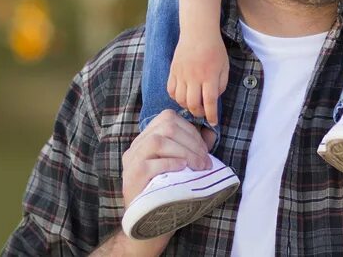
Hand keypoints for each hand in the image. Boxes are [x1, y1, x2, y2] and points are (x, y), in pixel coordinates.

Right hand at [114, 111, 211, 253]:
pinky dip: (171, 163)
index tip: (204, 150)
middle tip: (204, 161)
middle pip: (165, 126)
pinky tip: (182, 170)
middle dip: (191, 141)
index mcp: (146, 139)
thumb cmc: (169, 192)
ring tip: (198, 166)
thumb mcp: (183, 165)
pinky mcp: (131, 178)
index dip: (190, 130)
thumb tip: (211, 131)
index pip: (168, 118)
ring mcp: (131, 162)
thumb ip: (194, 147)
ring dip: (184, 151)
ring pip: (158, 140)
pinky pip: (150, 164)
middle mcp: (135, 147)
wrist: (150, 224)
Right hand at [168, 27, 228, 125]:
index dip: (212, 115)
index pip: (210, 102)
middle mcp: (194, 76)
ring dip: (187, 106)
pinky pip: (171, 90)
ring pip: (180, 99)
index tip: (214, 122)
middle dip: (198, 113)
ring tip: (194, 104)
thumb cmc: (215, 49)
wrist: (198, 32)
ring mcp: (181, 74)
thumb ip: (221, 85)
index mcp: (209, 75)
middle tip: (203, 113)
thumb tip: (213, 100)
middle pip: (193, 104)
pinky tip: (183, 96)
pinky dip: (176, 97)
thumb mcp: (225, 67)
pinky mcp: (173, 71)